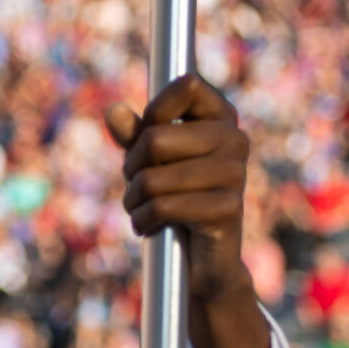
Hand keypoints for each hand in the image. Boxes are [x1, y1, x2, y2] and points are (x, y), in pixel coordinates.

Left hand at [107, 75, 271, 347]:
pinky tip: (149, 227)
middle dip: (132, 166)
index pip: (187, 85)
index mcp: (221, 118)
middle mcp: (235, 140)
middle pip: (156, 137)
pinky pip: (163, 206)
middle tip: (136, 185)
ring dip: (134, 199)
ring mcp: (236, 175)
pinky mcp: (228, 209)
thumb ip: (134, 134)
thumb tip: (113, 111)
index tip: (147, 136)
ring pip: (153, 177)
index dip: (155, 110)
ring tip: (140, 209)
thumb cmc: (175, 199)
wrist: (200, 262)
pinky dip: (143, 220)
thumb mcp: (149, 161)